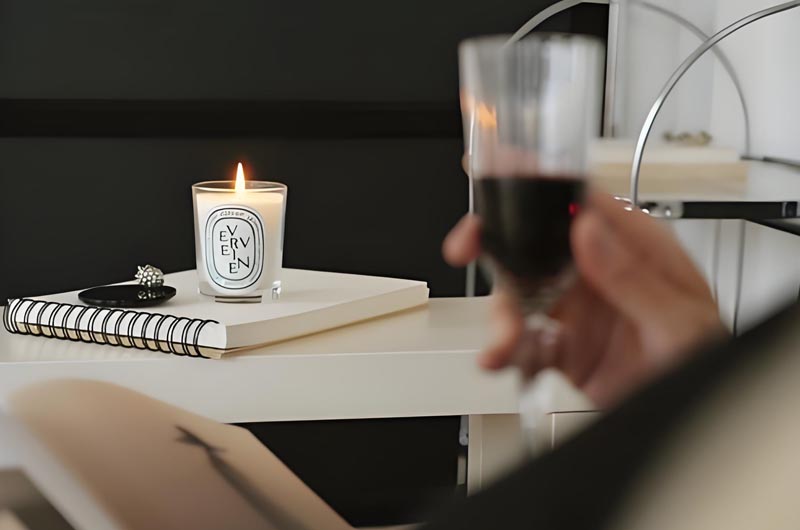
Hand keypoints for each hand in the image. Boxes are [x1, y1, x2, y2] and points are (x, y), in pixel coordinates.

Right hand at [443, 193, 725, 406]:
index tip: (497, 174)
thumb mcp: (679, 318)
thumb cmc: (702, 356)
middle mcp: (592, 272)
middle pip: (530, 243)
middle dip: (491, 241)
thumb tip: (588, 229)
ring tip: (502, 343)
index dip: (532, 182)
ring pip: (515, 294)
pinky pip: (517, 341)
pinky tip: (500, 359)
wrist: (696, 420)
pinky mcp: (556, 347)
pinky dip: (502, 350)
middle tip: (467, 246)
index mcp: (629, 247)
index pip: (575, 201)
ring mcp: (570, 309)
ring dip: (499, 316)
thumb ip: (632, 275)